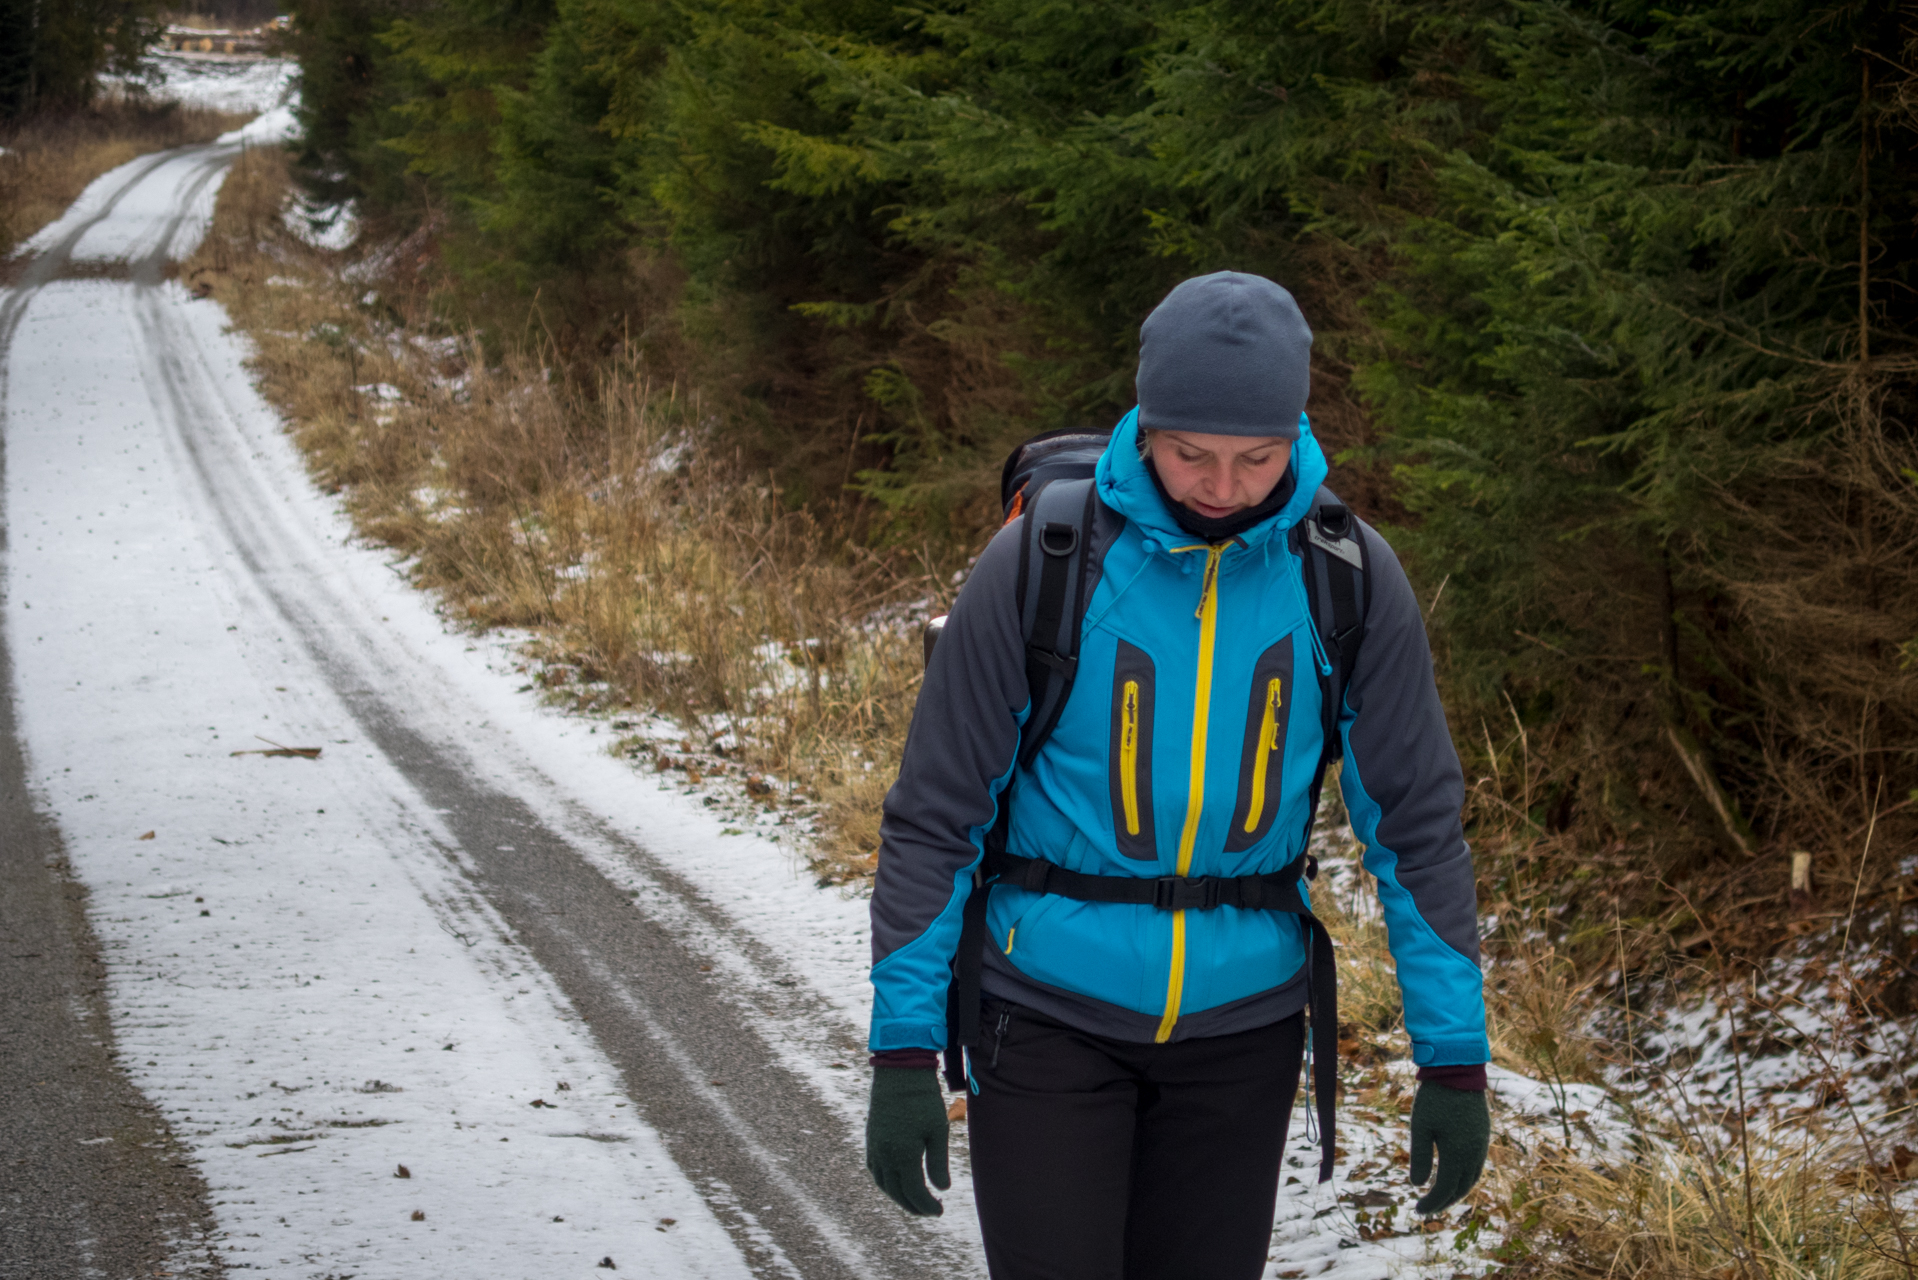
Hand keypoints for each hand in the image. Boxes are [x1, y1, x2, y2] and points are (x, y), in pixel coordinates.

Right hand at [865, 1067, 949, 1215]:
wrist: (899, 1071)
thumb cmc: (923, 1099)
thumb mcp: (937, 1130)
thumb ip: (938, 1163)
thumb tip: (942, 1189)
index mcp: (902, 1155)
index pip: (914, 1192)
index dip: (927, 1205)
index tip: (939, 1211)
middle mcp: (884, 1155)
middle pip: (897, 1192)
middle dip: (914, 1206)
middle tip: (930, 1210)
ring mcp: (874, 1147)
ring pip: (884, 1183)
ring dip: (899, 1196)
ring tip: (915, 1199)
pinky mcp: (871, 1138)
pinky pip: (875, 1169)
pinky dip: (886, 1182)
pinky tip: (897, 1180)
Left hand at [1408, 1081, 1488, 1214]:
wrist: (1458, 1071)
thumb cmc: (1435, 1098)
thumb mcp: (1421, 1127)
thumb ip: (1419, 1157)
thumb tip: (1417, 1185)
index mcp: (1458, 1155)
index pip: (1445, 1190)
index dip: (1431, 1203)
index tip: (1417, 1210)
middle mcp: (1474, 1154)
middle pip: (1461, 1189)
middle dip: (1444, 1202)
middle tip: (1427, 1208)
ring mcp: (1481, 1144)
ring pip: (1472, 1178)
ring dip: (1456, 1191)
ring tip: (1440, 1196)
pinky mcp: (1483, 1134)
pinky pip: (1477, 1165)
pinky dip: (1465, 1177)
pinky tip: (1453, 1174)